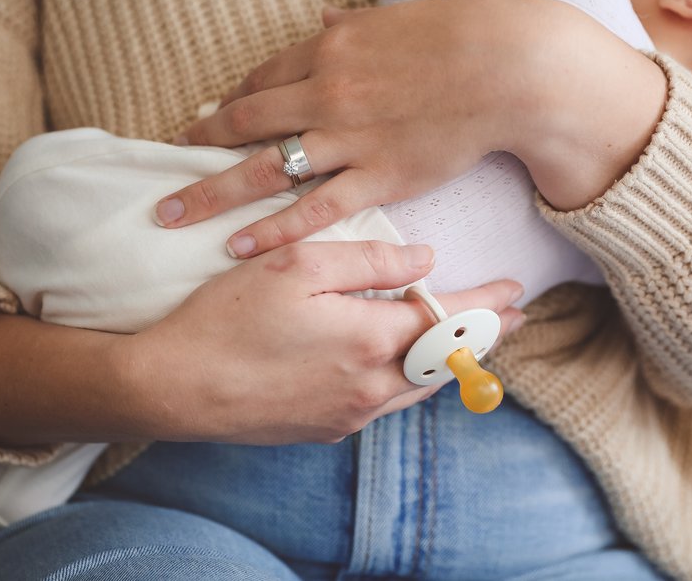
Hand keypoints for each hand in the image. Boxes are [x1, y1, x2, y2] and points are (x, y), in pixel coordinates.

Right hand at [121, 240, 523, 444]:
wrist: (174, 387)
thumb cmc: (228, 318)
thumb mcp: (297, 265)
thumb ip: (369, 261)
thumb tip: (426, 260)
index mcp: (369, 339)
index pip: (450, 321)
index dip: (487, 304)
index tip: (518, 291)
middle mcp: (370, 387)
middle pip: (447, 363)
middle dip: (484, 338)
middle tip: (513, 320)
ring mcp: (349, 415)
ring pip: (419, 387)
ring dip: (450, 361)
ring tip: (468, 341)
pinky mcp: (325, 430)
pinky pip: (386, 403)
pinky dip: (410, 379)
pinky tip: (405, 366)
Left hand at [157, 0, 664, 257]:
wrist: (509, 66)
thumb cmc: (459, 35)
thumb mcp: (396, 20)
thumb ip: (351, 25)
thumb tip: (322, 20)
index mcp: (328, 50)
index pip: (260, 81)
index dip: (229, 105)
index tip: (208, 123)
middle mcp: (325, 93)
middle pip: (243, 124)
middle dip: (198, 148)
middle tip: (164, 172)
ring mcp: (349, 138)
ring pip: (264, 170)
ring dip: (212, 193)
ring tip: (173, 216)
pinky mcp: (380, 176)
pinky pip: (315, 208)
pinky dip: (274, 228)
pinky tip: (239, 245)